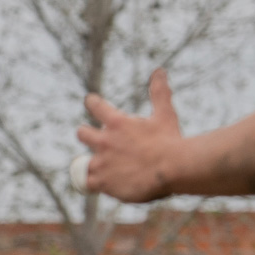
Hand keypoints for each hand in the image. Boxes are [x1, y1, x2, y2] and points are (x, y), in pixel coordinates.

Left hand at [75, 69, 183, 203]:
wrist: (173, 169)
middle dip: (86, 134)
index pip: (95, 106)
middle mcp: (104, 141)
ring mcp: (101, 163)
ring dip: (90, 163)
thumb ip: (159, 92)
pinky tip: (101, 184)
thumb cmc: (170, 141)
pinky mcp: (102, 182)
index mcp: (117, 122)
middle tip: (94, 139)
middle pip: (81, 133)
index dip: (92, 102)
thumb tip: (159, 70)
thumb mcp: (165, 114)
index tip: (90, 101)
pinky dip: (92, 183)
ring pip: (83, 162)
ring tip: (102, 167)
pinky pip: (86, 183)